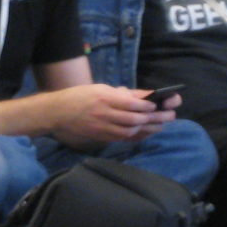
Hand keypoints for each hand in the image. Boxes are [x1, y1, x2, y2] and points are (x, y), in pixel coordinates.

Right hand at [48, 84, 173, 150]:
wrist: (57, 112)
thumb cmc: (79, 97)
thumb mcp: (99, 89)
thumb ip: (120, 94)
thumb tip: (142, 97)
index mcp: (104, 98)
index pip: (131, 103)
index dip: (146, 106)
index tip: (156, 105)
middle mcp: (104, 113)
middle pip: (134, 119)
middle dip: (154, 118)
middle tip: (169, 116)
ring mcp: (102, 127)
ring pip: (130, 131)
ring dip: (148, 129)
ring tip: (160, 125)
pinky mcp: (100, 137)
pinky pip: (122, 138)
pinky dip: (136, 135)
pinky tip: (145, 132)